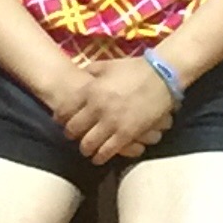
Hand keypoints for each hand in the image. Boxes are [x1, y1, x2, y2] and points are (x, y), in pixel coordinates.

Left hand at [63, 59, 178, 162]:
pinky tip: (99, 157)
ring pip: (87, 144)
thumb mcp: (109, 65)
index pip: (64, 110)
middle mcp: (97, 107)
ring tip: (87, 149)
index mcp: (91, 90)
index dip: (60, 118)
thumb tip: (81, 75)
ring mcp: (111, 122)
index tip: (62, 121)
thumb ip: (92, 71)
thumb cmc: (135, 69)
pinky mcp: (126, 134)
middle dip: (71, 135)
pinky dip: (100, 156)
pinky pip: (107, 151)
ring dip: (85, 148)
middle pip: (73, 130)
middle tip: (74, 136)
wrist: (162, 76)